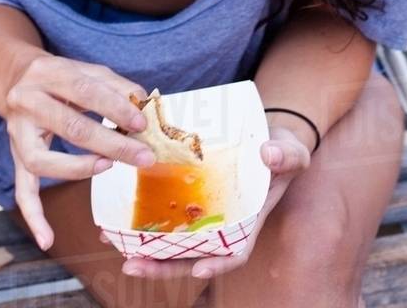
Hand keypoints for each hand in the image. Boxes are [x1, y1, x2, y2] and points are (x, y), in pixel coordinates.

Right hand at [0, 54, 155, 251]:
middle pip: (70, 127)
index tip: (142, 124)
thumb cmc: (60, 76)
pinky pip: (22, 189)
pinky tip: (47, 239)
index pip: (85, 90)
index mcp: (47, 73)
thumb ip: (114, 84)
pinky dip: (34, 217)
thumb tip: (143, 103)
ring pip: (42, 161)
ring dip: (79, 169)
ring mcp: (17, 133)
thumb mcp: (84, 69)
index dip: (115, 108)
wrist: (15, 78)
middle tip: (142, 156)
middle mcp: (27, 102)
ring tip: (108, 167)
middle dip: (111, 143)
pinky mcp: (15, 156)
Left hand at [105, 125, 310, 281]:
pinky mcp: (191, 195)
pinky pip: (167, 211)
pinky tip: (119, 213)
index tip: (197, 270)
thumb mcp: (292, 152)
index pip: (235, 252)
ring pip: (174, 239)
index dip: (217, 265)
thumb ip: (285, 155)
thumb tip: (269, 155)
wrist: (268, 136)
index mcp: (249, 221)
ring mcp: (205, 213)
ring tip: (114, 242)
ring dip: (145, 246)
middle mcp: (224, 224)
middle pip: (193, 255)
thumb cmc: (282, 151)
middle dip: (163, 265)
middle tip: (132, 265)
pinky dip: (144, 215)